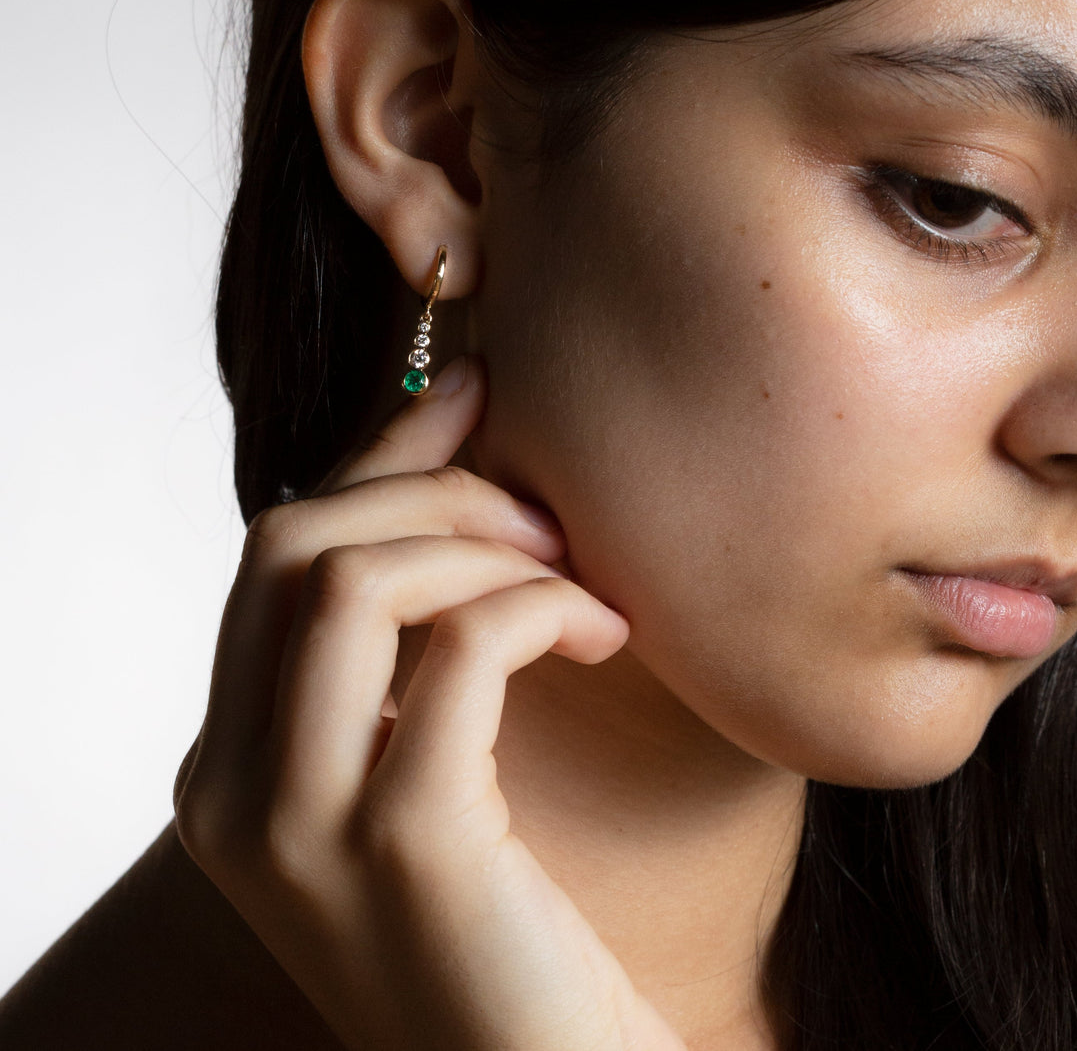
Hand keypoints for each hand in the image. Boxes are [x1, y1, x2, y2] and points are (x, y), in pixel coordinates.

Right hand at [173, 357, 684, 1050]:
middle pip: (291, 543)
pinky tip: (606, 635)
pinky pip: (460, 649)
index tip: (472, 394)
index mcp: (227, 768)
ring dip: (482, 545)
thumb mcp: (429, 761)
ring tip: (576, 580)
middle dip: (430, 492)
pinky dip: (540, 608)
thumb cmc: (503, 924)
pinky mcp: (402, 847)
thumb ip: (412, 637)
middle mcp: (230, 794)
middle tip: (544, 516)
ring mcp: (298, 827)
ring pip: (349, 580)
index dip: (377, 456)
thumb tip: (458, 461)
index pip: (273, 554)